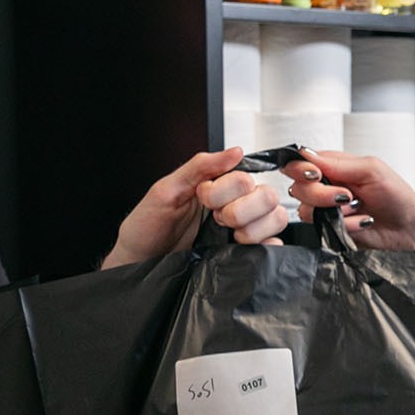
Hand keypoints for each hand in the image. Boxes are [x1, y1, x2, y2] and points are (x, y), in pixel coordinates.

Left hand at [101, 148, 289, 268]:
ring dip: (253, 228)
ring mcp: (242, 228)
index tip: (203, 199)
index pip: (246, 177)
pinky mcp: (245, 252)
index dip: (226, 190)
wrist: (139, 262)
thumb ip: (199, 167)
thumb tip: (233, 152)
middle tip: (217, 219)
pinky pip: (274, 245)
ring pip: (276, 218)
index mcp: (218, 184)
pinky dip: (265, 245)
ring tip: (228, 236)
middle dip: (241, 210)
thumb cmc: (147, 227)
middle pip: (268, 196)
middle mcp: (235, 203)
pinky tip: (241, 247)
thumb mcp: (166, 190)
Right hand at [282, 147, 414, 251]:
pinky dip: (346, 226)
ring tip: (358, 208)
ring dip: (336, 211)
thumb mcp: (372, 170)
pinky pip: (322, 228)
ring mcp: (328, 210)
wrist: (409, 229)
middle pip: (299, 188)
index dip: (301, 168)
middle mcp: (328, 187)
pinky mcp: (331, 229)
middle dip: (321, 194)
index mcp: (335, 167)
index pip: (301, 163)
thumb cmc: (397, 197)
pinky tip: (362, 222)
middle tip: (346, 195)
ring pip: (306, 210)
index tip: (316, 175)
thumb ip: (337, 163)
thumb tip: (307, 155)